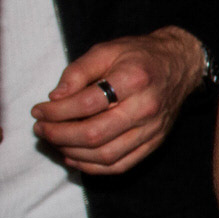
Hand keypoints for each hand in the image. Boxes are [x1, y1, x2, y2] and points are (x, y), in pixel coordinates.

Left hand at [32, 27, 205, 174]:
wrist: (180, 65)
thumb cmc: (140, 55)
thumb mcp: (106, 50)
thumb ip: (78, 71)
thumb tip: (55, 98)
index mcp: (134, 79)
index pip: (86, 104)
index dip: (56, 111)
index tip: (38, 110)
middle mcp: (145, 108)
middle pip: (94, 134)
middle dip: (59, 135)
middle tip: (40, 129)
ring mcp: (152, 130)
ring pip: (106, 155)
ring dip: (72, 152)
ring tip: (53, 141)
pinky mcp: (154, 143)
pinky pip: (121, 165)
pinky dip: (93, 167)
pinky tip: (74, 157)